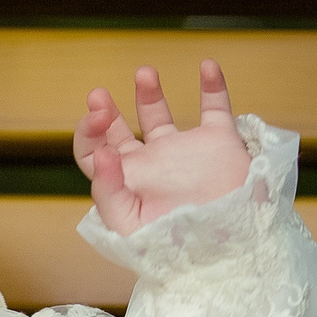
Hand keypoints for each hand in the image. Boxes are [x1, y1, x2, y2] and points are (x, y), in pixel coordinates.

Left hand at [73, 60, 250, 235]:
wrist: (228, 250)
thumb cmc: (175, 247)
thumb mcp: (130, 225)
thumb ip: (108, 191)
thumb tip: (101, 154)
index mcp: (126, 182)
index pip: (93, 153)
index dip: (88, 133)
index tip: (97, 119)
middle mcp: (151, 165)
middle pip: (119, 132)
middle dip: (106, 112)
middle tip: (99, 96)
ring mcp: (184, 153)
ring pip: (161, 116)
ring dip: (149, 93)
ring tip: (144, 73)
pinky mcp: (218, 143)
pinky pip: (216, 108)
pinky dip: (212, 86)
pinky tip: (206, 66)